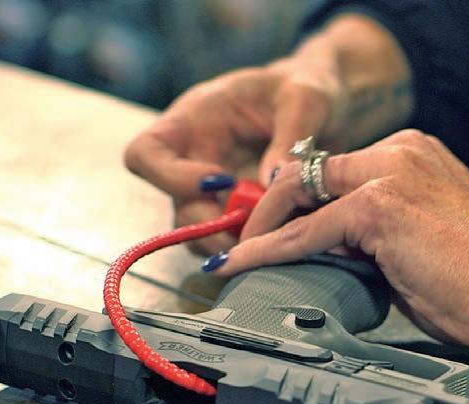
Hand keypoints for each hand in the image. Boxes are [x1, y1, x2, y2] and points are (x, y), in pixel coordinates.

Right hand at [124, 63, 338, 253]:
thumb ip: (292, 134)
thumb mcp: (306, 97)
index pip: (146, 153)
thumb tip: (270, 182)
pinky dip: (252, 249)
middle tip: (252, 233)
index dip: (170, 177)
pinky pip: (230, 244)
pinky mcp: (237, 215)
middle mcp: (194, 162)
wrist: (322, 110)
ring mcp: (213, 194)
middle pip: (177, 208)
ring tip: (271, 238)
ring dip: (231, 244)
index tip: (220, 181)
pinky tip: (281, 239)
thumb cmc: (304, 89)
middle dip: (211, 227)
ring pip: (200, 236)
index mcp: (194, 121)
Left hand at [214, 129, 468, 355]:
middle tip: (244, 241)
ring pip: (299, 195)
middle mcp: (399, 152)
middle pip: (307, 171)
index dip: (295, 201)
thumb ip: (372, 238)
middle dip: (268, 207)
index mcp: (411, 156)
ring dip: (262, 227)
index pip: (333, 171)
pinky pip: (305, 232)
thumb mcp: (417, 246)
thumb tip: (332, 254)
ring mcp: (388, 175)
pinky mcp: (379, 207)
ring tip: (236, 257)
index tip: (273, 229)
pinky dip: (268, 250)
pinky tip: (241, 264)